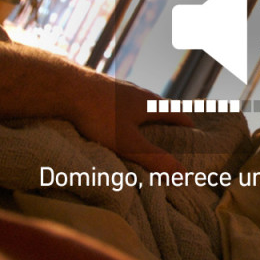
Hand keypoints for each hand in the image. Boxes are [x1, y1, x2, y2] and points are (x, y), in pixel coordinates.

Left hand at [69, 73, 192, 172]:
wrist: (66, 86)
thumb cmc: (99, 115)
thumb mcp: (128, 143)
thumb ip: (154, 158)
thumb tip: (183, 173)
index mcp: (149, 104)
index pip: (175, 113)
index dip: (185, 124)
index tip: (193, 133)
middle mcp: (138, 92)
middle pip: (158, 106)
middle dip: (166, 120)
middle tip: (170, 133)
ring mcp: (119, 88)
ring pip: (139, 102)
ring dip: (145, 114)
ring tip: (144, 127)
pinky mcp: (102, 87)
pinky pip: (120, 100)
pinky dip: (126, 110)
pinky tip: (114, 117)